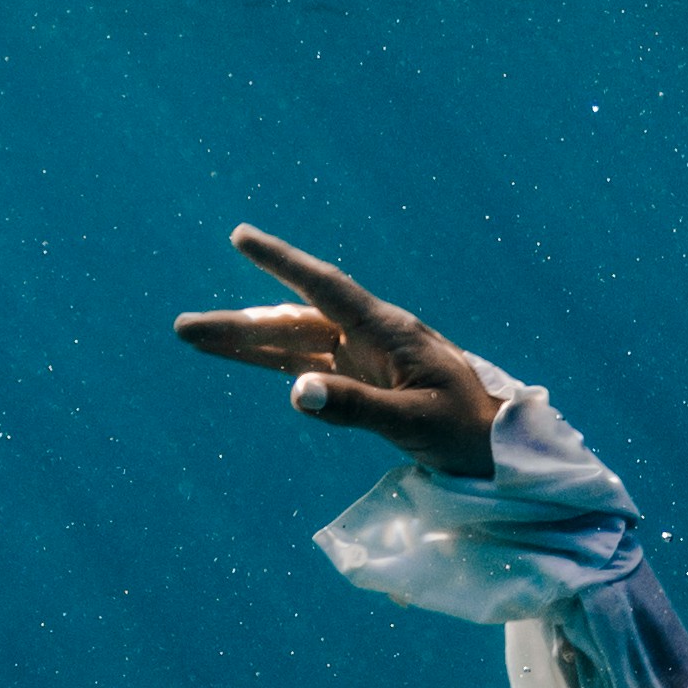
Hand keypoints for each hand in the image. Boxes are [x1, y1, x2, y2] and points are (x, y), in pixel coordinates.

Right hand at [172, 222, 496, 477]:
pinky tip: (248, 358)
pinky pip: (311, 366)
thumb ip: (355, 407)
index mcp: (389, 332)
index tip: (240, 237)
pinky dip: (277, 362)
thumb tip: (295, 393)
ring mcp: (368, 359)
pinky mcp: (368, 382)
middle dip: (238, 325)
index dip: (281, 263)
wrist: (505, 450)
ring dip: (247, 343)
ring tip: (194, 338)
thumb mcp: (414, 423)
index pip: (324, 288)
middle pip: (294, 322)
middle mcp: (373, 337)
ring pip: (296, 344)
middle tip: (182, 328)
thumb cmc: (469, 433)